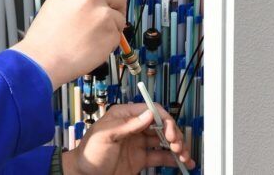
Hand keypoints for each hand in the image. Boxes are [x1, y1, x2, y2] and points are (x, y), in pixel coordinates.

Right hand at [12, 0, 125, 88]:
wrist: (43, 59)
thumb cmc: (45, 35)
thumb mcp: (56, 1)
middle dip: (113, 5)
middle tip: (101, 18)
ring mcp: (104, 13)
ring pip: (120, 16)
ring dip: (111, 26)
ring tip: (90, 36)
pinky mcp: (112, 32)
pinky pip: (118, 34)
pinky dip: (109, 41)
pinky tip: (92, 45)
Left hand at [63, 103, 195, 174]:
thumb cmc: (89, 153)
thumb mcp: (106, 135)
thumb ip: (127, 125)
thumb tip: (149, 114)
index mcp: (124, 116)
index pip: (151, 111)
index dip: (164, 119)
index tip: (171, 132)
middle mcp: (133, 127)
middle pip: (161, 125)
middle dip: (174, 134)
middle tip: (178, 146)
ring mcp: (138, 143)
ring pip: (164, 141)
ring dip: (177, 147)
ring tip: (185, 157)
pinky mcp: (141, 159)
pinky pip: (161, 156)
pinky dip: (174, 159)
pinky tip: (184, 163)